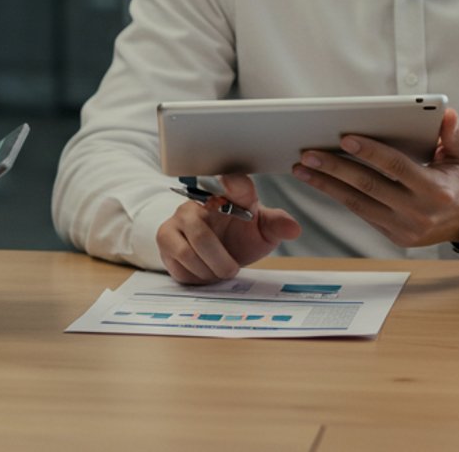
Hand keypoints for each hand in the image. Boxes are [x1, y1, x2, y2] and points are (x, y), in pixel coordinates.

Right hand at [155, 174, 302, 284]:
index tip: (234, 185)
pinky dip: (195, 274)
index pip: (234, 185)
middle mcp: (198, 204)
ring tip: (217, 270)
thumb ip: (277, 227)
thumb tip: (293, 228)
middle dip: (221, 262)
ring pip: (189, 252)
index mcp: (229, 196)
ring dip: (208, 270)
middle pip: (202, 236)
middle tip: (232, 270)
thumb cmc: (241, 237)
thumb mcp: (263, 233)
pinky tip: (202, 269)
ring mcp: (177, 219)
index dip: (235, 185)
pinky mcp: (164, 237)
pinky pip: (178, 262)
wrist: (214, 254)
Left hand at [290, 106, 458, 247]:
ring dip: (326, 185)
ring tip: (302, 167)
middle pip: (369, 186)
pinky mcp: (394, 236)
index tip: (345, 138)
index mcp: (436, 190)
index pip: (396, 167)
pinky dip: (339, 196)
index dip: (370, 152)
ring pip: (358, 203)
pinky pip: (361, 213)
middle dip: (335, 168)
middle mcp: (418, 213)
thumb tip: (447, 114)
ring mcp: (404, 229)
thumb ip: (455, 134)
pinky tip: (320, 180)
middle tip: (308, 153)